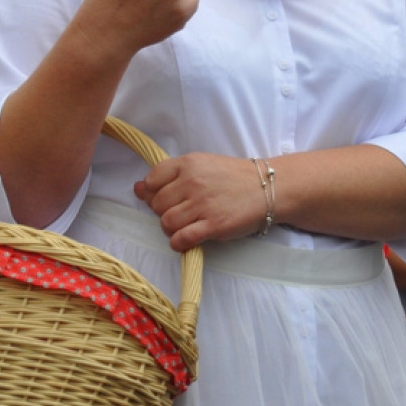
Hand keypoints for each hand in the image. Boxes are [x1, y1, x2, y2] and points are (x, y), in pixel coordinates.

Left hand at [135, 153, 267, 250]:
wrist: (268, 187)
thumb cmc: (233, 176)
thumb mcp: (203, 165)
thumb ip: (170, 175)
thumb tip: (138, 189)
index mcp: (188, 163)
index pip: (152, 180)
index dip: (153, 193)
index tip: (165, 198)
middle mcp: (192, 182)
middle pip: (157, 205)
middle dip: (163, 212)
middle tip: (180, 213)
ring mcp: (202, 204)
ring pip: (166, 223)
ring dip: (171, 229)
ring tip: (186, 226)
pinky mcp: (213, 225)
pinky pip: (181, 238)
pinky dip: (178, 243)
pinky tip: (187, 239)